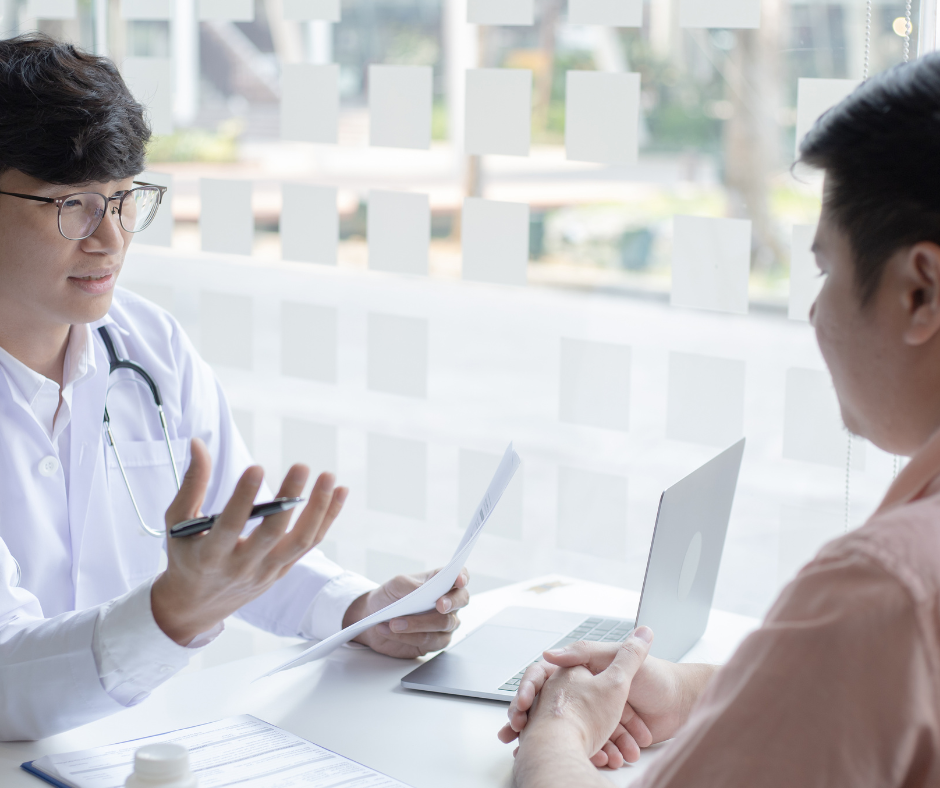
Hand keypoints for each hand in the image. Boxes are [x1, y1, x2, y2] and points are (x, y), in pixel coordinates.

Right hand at [152, 438, 346, 644]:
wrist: (196, 604)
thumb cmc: (186, 555)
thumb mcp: (178, 522)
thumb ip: (192, 483)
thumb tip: (199, 444)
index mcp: (210, 555)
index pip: (229, 526)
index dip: (243, 498)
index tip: (256, 468)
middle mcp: (242, 566)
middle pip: (272, 534)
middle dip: (289, 499)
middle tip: (301, 466)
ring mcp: (267, 571)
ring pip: (300, 541)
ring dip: (318, 508)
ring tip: (327, 476)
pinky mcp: (283, 570)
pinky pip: (310, 543)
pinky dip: (327, 518)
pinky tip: (338, 491)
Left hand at [342, 568, 469, 657]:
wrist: (373, 619)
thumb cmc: (388, 597)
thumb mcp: (395, 584)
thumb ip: (411, 585)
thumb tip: (423, 590)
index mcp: (439, 583)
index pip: (459, 575)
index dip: (462, 577)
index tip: (459, 581)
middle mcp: (446, 602)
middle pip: (461, 600)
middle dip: (452, 603)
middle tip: (439, 605)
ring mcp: (442, 623)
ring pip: (444, 624)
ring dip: (418, 623)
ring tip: (394, 623)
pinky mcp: (433, 642)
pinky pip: (429, 641)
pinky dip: (408, 636)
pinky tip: (392, 631)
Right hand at [516, 629, 653, 769]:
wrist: (683, 705)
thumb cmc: (655, 677)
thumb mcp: (615, 657)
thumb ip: (584, 652)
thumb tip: (551, 652)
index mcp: (583, 669)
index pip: (546, 678)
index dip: (529, 693)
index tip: (522, 708)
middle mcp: (586, 690)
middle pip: (554, 708)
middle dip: (539, 726)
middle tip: (523, 739)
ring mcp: (596, 713)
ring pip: (575, 730)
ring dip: (578, 744)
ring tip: (582, 753)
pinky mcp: (608, 733)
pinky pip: (594, 745)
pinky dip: (597, 753)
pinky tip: (604, 759)